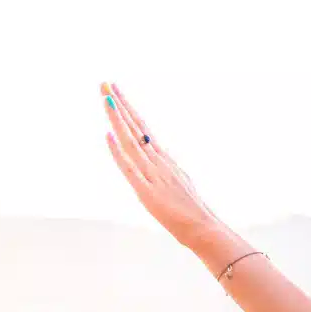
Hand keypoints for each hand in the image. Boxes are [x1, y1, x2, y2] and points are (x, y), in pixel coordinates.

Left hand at [101, 83, 237, 257]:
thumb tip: (161, 153)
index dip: (128, 109)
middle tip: (105, 82)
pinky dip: (118, 151)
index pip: (142, 128)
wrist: (204, 229)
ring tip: (105, 98)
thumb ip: (167, 166)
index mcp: (164, 159)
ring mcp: (153, 175)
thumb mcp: (180, 181)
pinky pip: (129, 168)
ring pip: (131, 141)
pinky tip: (108, 135)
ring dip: (117, 119)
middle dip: (119, 105)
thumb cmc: (192, 210)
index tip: (116, 91)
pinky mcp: (147, 192)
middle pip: (135, 128)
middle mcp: (158, 162)